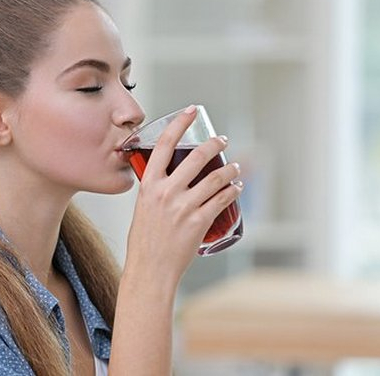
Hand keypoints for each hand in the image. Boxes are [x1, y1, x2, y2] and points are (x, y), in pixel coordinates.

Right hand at [123, 105, 242, 291]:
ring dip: (230, 168)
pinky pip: (223, 199)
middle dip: (214, 144)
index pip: (165, 144)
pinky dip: (234, 190)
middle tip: (221, 140)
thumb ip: (155, 191)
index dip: (180, 123)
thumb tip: (170, 180)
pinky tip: (237, 187)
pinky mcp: (199, 220)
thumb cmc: (144, 241)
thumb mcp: (142, 207)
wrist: (149, 269)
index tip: (191, 111)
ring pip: (216, 177)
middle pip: (196, 156)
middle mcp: (166, 191)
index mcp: (149, 184)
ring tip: (236, 167)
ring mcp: (184, 206)